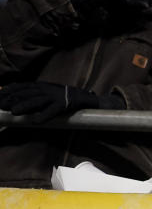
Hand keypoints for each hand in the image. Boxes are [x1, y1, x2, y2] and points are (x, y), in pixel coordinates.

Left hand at [0, 82, 119, 123]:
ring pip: (38, 101)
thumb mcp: (46, 94)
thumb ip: (33, 97)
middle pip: (27, 93)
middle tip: (1, 104)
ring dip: (25, 106)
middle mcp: (47, 89)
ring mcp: (56, 97)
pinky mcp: (65, 105)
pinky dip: (44, 116)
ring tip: (14, 112)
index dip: (10, 90)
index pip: (22, 87)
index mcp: (41, 86)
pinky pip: (53, 111)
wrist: (85, 98)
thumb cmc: (63, 98)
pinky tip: (36, 122)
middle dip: (13, 98)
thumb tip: (15, 102)